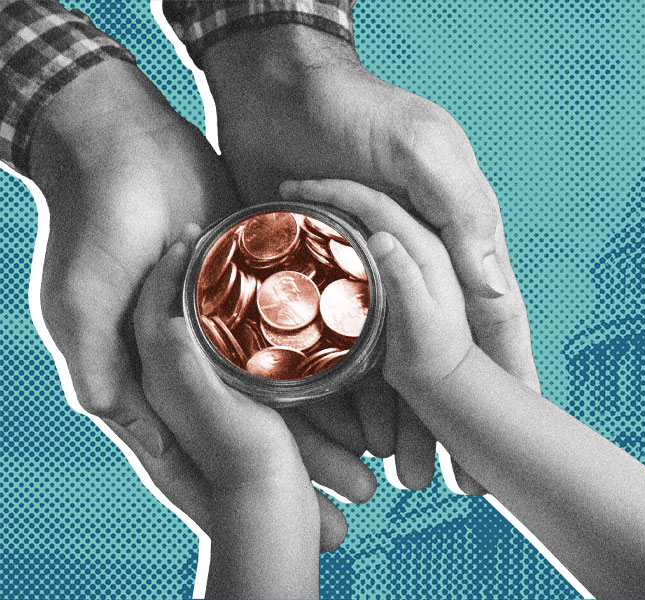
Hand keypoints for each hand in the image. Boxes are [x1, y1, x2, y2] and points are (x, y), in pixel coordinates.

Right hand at [29, 60, 370, 549]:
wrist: (118, 143)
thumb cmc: (94, 220)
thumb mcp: (80, 299)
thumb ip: (98, 362)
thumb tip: (114, 418)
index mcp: (152, 378)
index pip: (209, 452)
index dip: (258, 489)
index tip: (320, 514)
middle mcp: (193, 363)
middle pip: (260, 428)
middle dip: (310, 463)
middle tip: (365, 496)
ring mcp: (225, 328)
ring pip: (286, 390)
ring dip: (330, 422)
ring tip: (381, 451)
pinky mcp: (249, 290)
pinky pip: (298, 335)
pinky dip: (330, 358)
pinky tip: (371, 375)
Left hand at [202, 24, 538, 491]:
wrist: (278, 87)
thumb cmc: (364, 111)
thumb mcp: (429, 157)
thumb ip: (464, 223)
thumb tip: (494, 294)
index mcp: (461, 242)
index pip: (494, 323)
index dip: (509, 380)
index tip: (514, 437)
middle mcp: (422, 268)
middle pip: (444, 357)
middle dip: (446, 418)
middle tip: (438, 477)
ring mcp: (369, 278)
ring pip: (391, 363)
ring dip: (394, 415)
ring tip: (389, 469)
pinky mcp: (319, 280)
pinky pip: (332, 347)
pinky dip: (339, 387)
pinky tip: (339, 428)